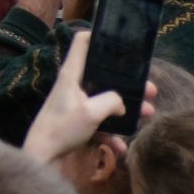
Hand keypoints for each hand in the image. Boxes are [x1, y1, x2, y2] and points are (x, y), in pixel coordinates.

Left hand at [23, 30, 154, 163]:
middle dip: (128, 83)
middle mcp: (73, 86)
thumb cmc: (62, 129)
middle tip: (150, 89)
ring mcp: (76, 105)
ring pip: (106, 102)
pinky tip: (121, 147)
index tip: (119, 39)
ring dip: (127, 110)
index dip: (98, 36)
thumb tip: (121, 102)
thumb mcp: (91, 112)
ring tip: (148, 114)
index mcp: (72, 75)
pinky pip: (100, 125)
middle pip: (104, 77)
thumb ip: (111, 101)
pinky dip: (111, 135)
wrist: (42, 158)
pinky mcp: (78, 123)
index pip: (81, 43)